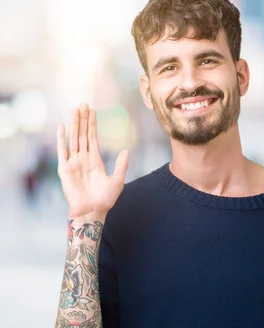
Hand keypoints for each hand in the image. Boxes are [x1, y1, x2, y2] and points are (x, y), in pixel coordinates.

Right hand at [57, 103, 128, 217]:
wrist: (92, 212)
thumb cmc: (105, 199)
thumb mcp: (117, 181)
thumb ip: (121, 165)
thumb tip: (126, 150)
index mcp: (95, 160)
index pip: (92, 138)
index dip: (92, 125)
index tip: (92, 111)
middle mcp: (83, 159)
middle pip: (82, 134)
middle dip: (83, 119)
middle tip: (83, 103)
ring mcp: (73, 163)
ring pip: (73, 139)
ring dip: (74, 124)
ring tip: (74, 109)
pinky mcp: (65, 169)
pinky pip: (62, 151)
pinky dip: (62, 139)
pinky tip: (62, 126)